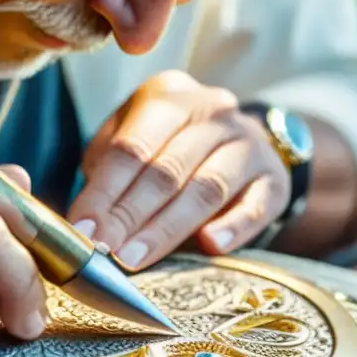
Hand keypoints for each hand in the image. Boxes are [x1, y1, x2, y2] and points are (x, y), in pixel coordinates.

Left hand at [67, 71, 289, 268]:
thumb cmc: (165, 148)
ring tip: (134, 259)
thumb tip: (82, 222)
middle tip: (104, 252)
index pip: (131, 148)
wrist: (237, 144)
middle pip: (166, 170)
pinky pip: (255, 205)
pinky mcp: (274, 177)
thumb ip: (106, 171)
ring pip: (206, 188)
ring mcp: (248, 142)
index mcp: (168, 97)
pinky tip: (210, 246)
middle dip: (129, 216)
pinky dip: (233, 227)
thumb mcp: (130, 141)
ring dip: (166, 228)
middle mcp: (212, 111)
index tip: (83, 232)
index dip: (104, 193)